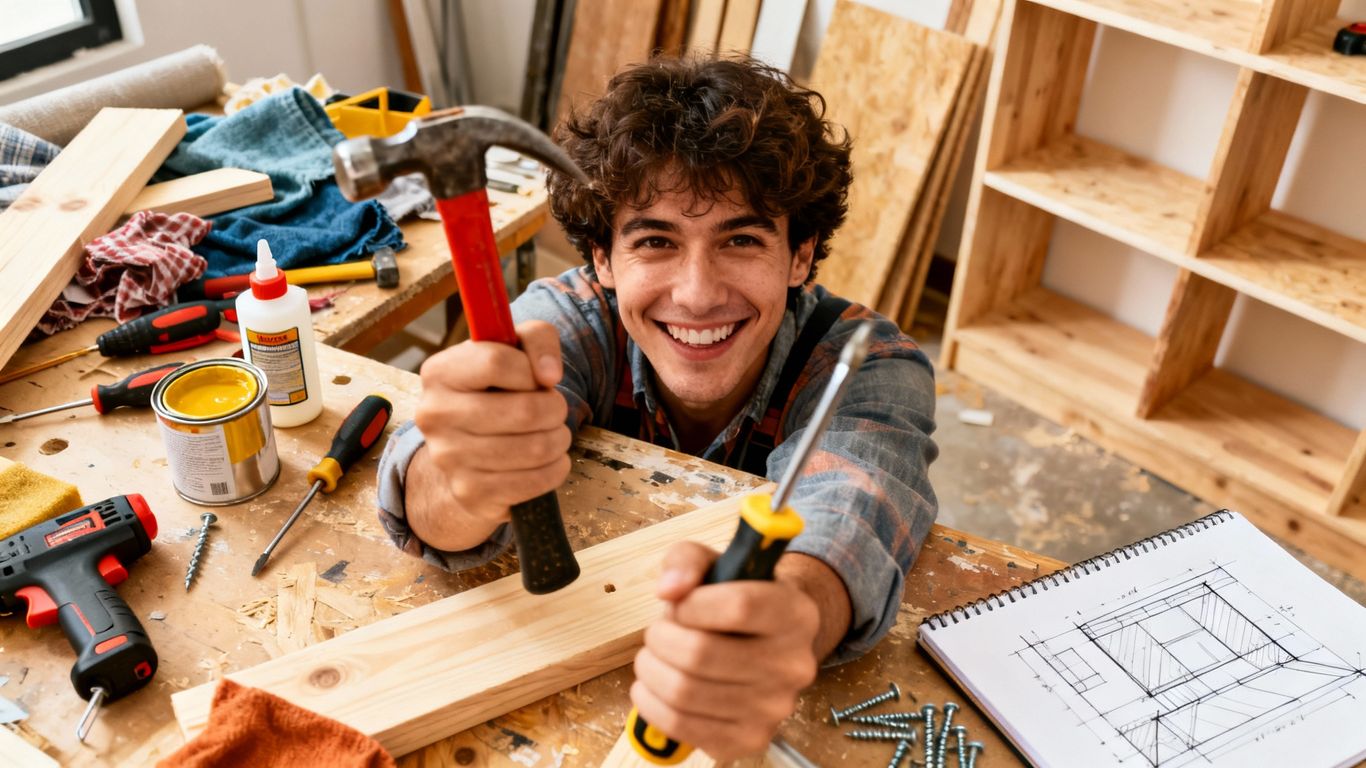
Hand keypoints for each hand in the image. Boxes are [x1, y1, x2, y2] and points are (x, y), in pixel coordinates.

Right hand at [405, 320, 570, 550]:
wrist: (467, 450)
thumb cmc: (497, 390)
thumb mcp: (514, 350)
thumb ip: (538, 339)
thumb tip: (549, 375)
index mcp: (439, 373)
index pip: (496, 362)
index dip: (530, 370)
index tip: (535, 379)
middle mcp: (434, 415)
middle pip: (525, 411)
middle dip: (556, 409)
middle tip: (554, 409)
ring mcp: (448, 458)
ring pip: (536, 448)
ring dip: (559, 439)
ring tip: (553, 433)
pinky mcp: (469, 492)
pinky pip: (534, 481)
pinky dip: (555, 468)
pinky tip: (549, 459)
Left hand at [629, 542, 821, 760]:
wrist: (764, 648)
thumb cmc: (733, 602)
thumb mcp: (715, 565)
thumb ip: (687, 560)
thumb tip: (670, 589)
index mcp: (795, 613)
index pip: (739, 607)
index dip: (692, 604)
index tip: (678, 603)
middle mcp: (794, 664)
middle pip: (701, 654)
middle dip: (660, 639)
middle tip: (657, 632)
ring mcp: (774, 708)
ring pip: (684, 691)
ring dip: (651, 670)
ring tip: (653, 657)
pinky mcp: (749, 739)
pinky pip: (680, 724)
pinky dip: (651, 703)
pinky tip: (651, 686)